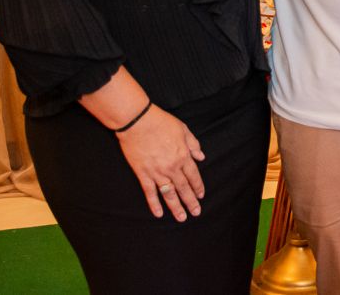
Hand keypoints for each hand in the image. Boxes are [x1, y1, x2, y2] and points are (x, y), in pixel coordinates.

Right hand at [116, 106, 206, 221]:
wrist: (138, 122)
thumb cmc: (161, 122)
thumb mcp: (183, 129)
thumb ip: (193, 144)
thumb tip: (201, 157)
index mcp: (183, 156)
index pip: (193, 176)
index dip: (198, 187)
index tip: (201, 196)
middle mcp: (172, 167)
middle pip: (184, 188)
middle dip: (190, 201)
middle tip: (196, 213)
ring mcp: (157, 172)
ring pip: (169, 194)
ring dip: (176, 207)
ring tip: (182, 218)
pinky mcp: (143, 174)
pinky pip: (150, 192)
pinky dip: (154, 204)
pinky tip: (159, 213)